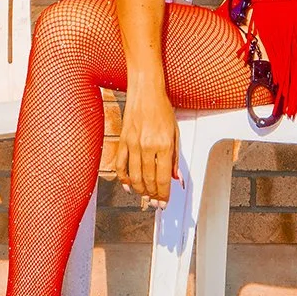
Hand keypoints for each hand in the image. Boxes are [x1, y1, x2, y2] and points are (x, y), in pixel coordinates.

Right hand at [106, 70, 179, 206]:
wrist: (145, 92)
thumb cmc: (162, 110)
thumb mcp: (175, 133)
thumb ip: (174, 157)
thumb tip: (176, 178)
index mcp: (164, 144)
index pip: (163, 177)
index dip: (163, 194)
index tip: (164, 202)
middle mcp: (147, 146)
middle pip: (148, 179)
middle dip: (152, 195)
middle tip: (155, 203)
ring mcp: (132, 144)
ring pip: (134, 176)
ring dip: (140, 190)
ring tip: (145, 197)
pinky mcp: (122, 141)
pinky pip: (121, 165)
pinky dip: (124, 178)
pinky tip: (129, 186)